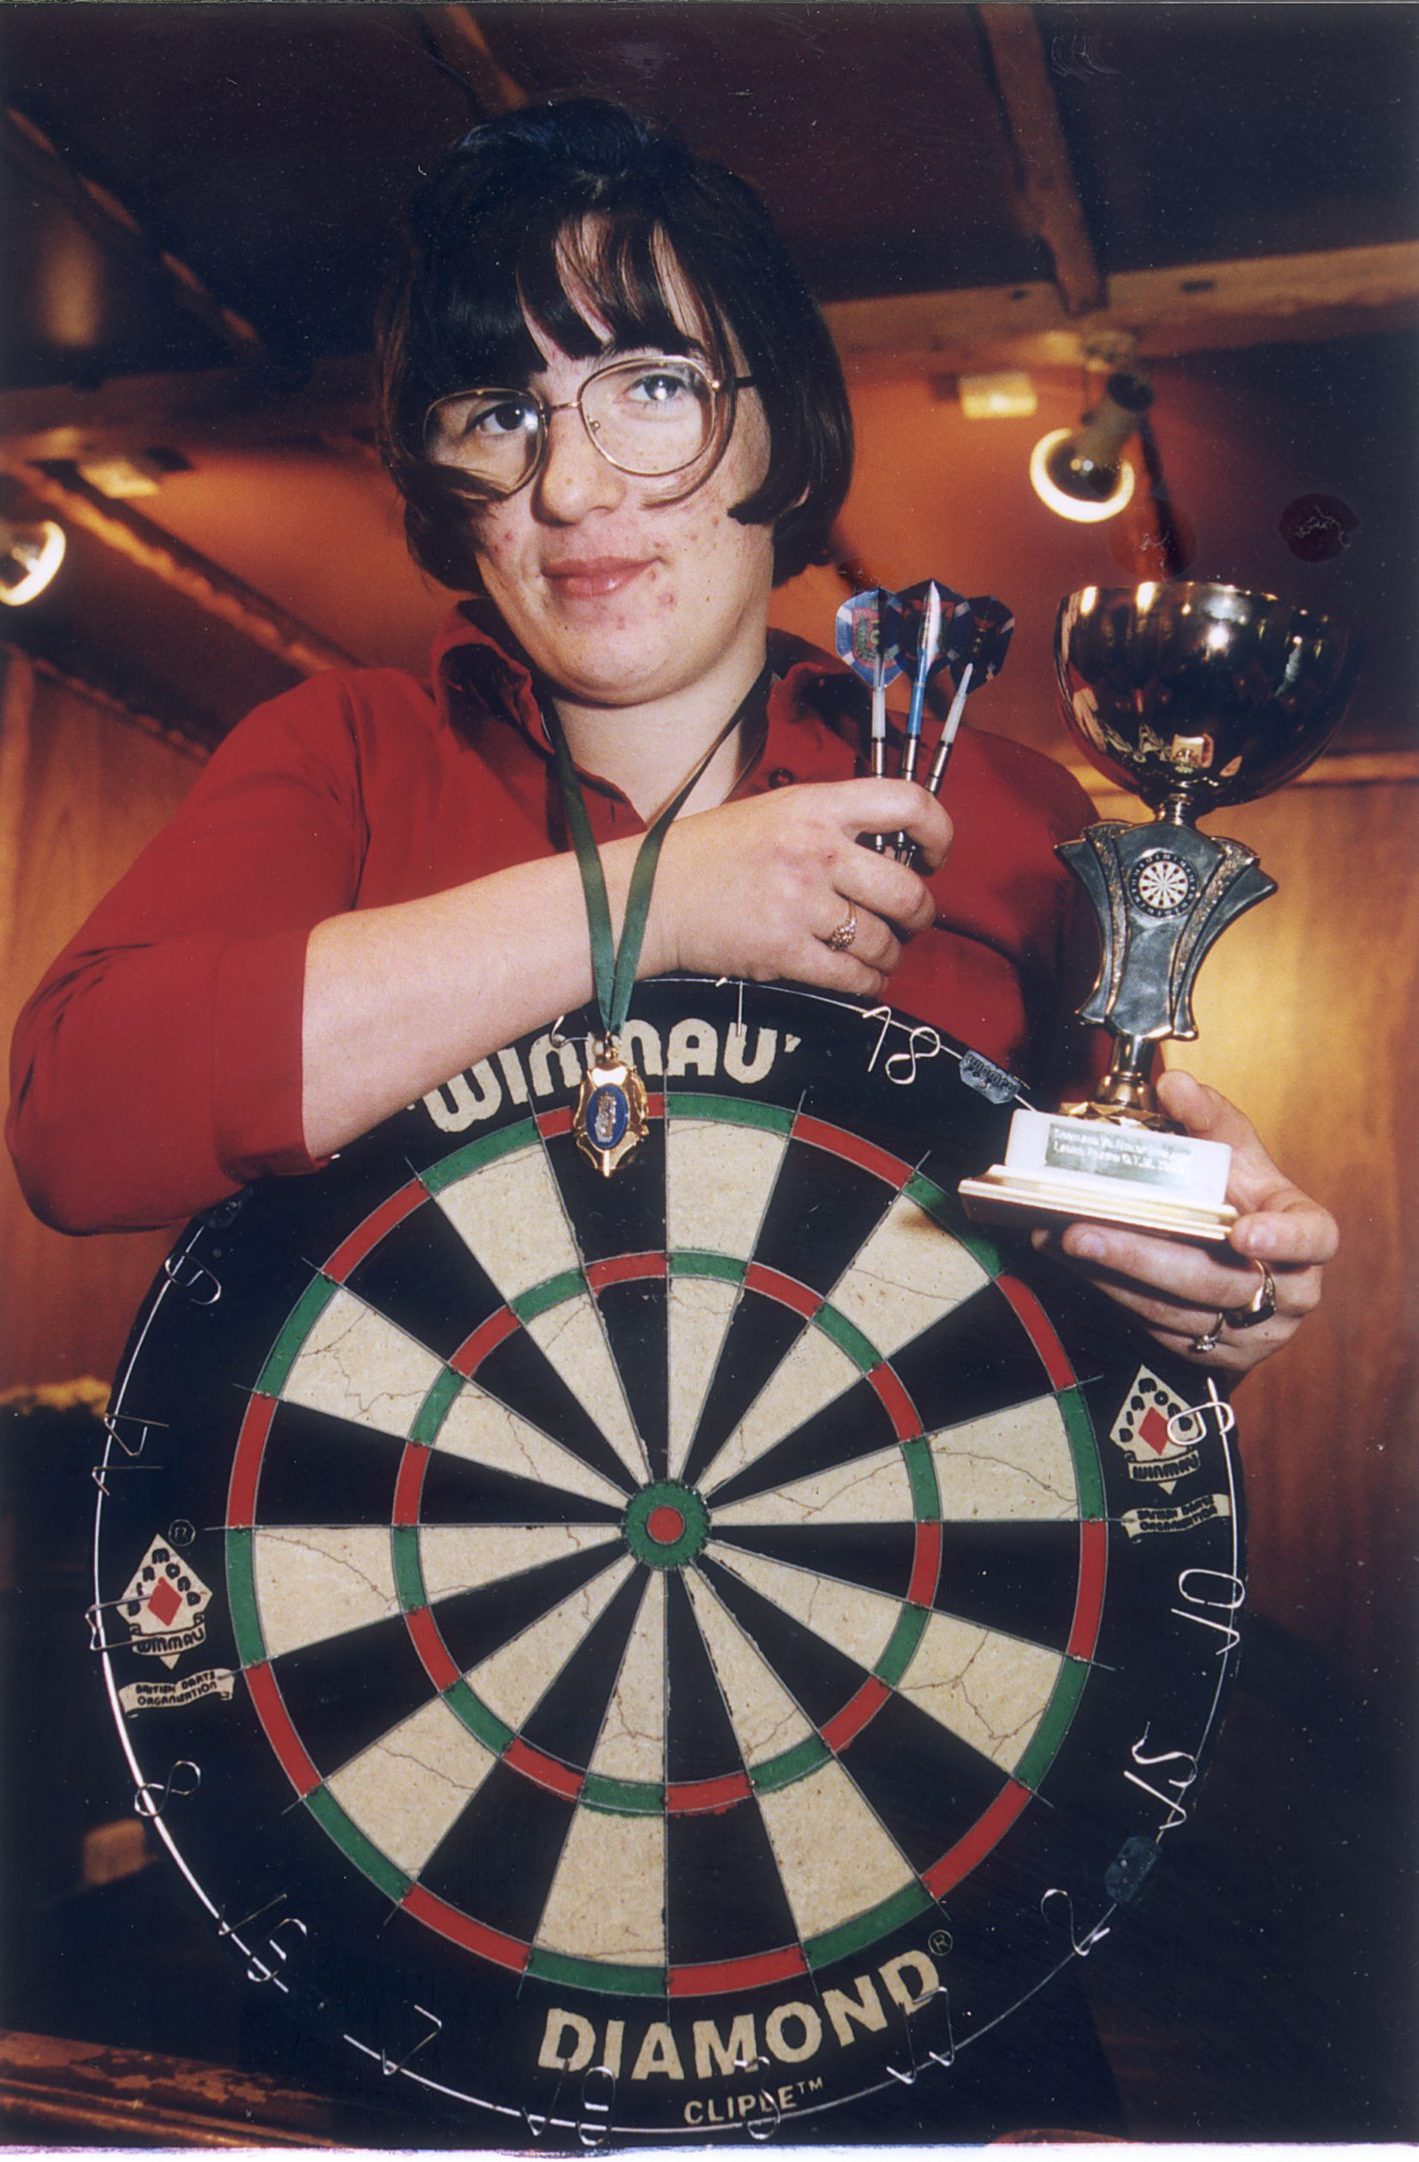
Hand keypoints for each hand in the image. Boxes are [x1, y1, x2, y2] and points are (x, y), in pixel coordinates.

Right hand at [651, 778, 950, 998]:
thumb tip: (891, 852)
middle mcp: (815, 850)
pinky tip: (864, 979)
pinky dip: (868, 983)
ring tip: (881, 954)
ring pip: (882, 940)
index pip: (907, 803)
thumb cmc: (709, 854)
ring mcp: (800, 902)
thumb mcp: (773, 812)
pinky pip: (852, 975)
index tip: (935, 856)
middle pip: (906, 889)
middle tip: (912, 921)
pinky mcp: (784, 950)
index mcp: (815, 805)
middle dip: (921, 914)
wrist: (650, 896)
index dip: (939, 832)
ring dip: (891, 954)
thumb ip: (829, 823)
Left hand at [1030, 1070, 1337, 1375]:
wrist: (1243, 1261)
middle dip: (1143, 1258)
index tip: (1243, 1234)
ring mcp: (1250, 1330)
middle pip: (1217, 1283)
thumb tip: (1175, 1086)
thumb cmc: (1245, 1200)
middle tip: (1085, 1231)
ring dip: (1112, 1276)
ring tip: (1062, 1241)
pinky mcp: (1211, 1353)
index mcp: (1306, 1236)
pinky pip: (1155, 1328)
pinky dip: (1110, 1292)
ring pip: (1177, 1313)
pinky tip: (1074, 1264)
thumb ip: (1209, 1118)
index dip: (1283, 1239)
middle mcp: (1287, 1291)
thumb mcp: (1237, 1153)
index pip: (1313, 1239)